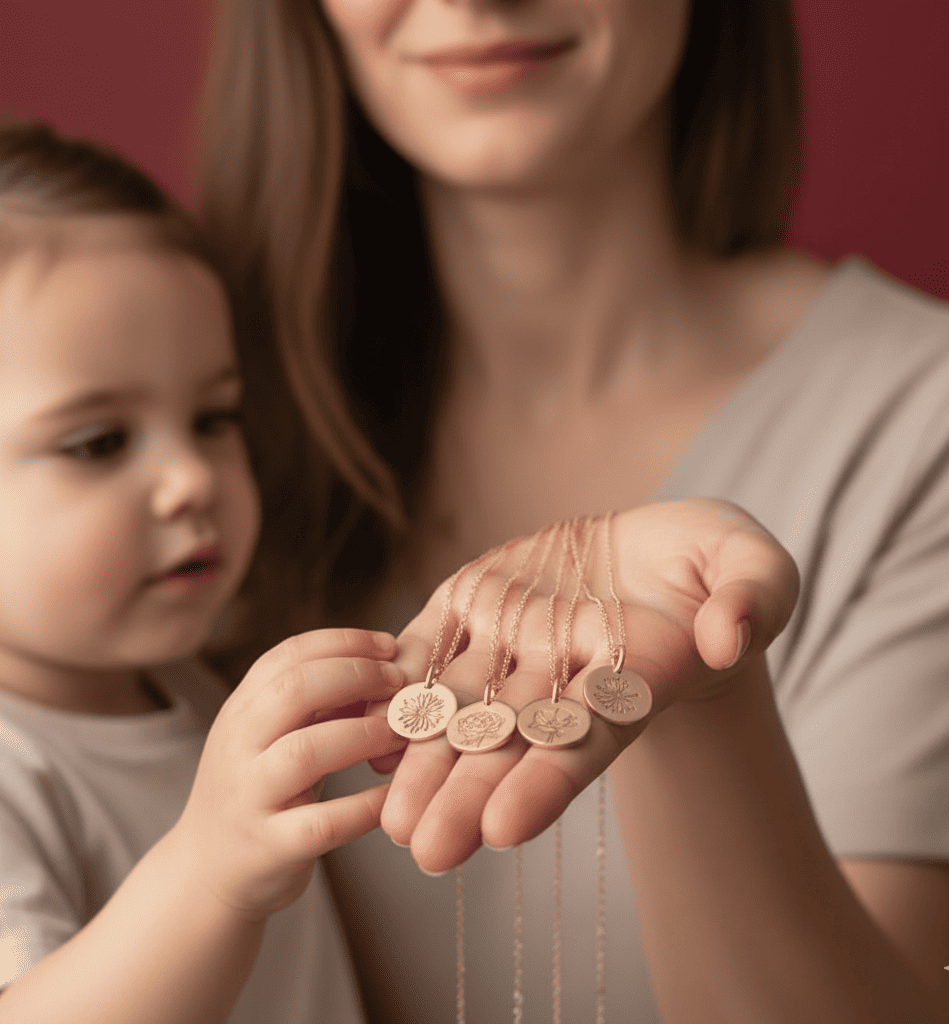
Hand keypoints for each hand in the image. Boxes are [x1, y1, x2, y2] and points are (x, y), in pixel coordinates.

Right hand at [172, 629, 407, 919]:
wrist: (205, 873)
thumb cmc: (257, 792)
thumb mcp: (270, 736)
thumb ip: (315, 702)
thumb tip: (382, 665)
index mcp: (241, 710)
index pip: (288, 654)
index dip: (344, 642)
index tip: (388, 645)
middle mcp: (238, 747)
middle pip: (294, 690)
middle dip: (356, 676)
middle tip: (400, 684)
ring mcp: (251, 798)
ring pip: (305, 752)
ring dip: (364, 734)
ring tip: (402, 733)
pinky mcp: (270, 848)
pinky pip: (325, 822)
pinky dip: (366, 805)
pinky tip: (394, 794)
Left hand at [377, 499, 798, 872]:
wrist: (651, 550)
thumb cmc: (712, 561)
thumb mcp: (752, 564)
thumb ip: (750, 599)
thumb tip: (729, 637)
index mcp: (628, 680)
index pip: (584, 741)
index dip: (547, 783)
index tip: (504, 827)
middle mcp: (560, 677)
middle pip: (512, 745)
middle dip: (469, 795)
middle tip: (427, 852)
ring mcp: (509, 643)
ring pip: (461, 710)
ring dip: (424, 761)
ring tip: (389, 820)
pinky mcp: (471, 607)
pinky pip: (428, 648)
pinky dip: (398, 687)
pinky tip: (367, 729)